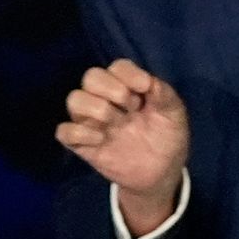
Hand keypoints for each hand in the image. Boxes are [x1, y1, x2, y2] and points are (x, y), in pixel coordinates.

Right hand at [56, 59, 189, 231]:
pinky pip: (64, 131)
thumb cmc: (166, 136)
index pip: (118, 67)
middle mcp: (105, 99)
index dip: (129, 75)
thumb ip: (165, 94)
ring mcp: (92, 121)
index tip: (146, 90)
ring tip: (118, 123)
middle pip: (91, 76)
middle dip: (112, 88)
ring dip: (96, 108)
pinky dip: (79, 132)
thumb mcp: (174, 114)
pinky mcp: (82, 144)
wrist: (163, 172)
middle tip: (133, 108)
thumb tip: (149, 81)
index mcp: (128, 88)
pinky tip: (101, 139)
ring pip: (74, 99)